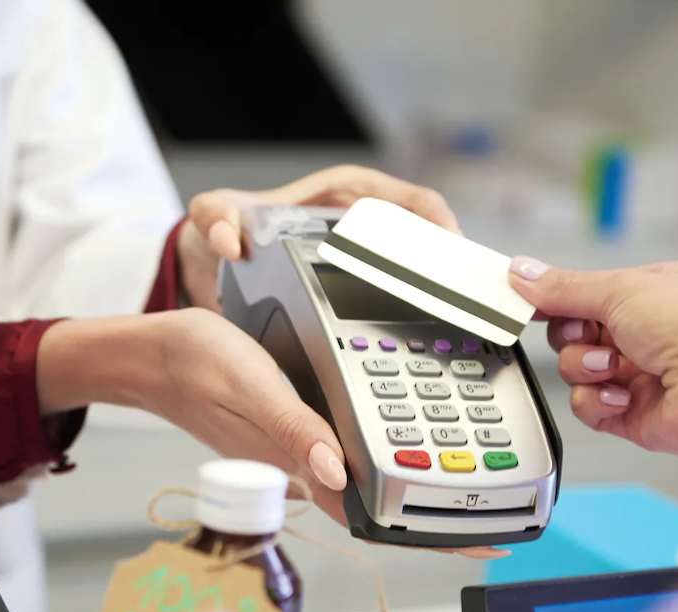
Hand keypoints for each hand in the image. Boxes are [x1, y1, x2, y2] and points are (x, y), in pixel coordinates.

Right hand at [37, 309, 507, 558]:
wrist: (153, 355)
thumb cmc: (196, 366)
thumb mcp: (253, 387)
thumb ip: (295, 431)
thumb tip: (337, 472)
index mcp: (297, 466)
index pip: (369, 514)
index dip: (423, 532)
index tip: (476, 544)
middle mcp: (302, 466)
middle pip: (376, 504)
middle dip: (431, 516)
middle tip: (488, 520)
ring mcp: (297, 450)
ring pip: (363, 478)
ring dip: (409, 485)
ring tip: (460, 482)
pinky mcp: (291, 429)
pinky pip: (345, 448)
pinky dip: (380, 450)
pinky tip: (401, 436)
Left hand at [177, 165, 459, 309]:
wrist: (215, 265)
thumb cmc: (228, 228)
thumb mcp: (216, 217)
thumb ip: (214, 219)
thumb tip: (229, 240)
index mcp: (349, 194)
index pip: (413, 201)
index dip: (439, 222)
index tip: (451, 247)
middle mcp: (369, 226)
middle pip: (431, 245)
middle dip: (452, 271)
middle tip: (462, 302)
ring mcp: (371, 262)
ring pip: (424, 279)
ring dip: (442, 303)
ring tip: (458, 331)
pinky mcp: (363, 295)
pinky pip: (401, 307)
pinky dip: (417, 325)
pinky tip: (423, 351)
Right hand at [507, 258, 677, 455]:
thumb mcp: (620, 290)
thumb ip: (563, 288)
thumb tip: (523, 272)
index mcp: (649, 294)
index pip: (585, 294)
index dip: (556, 299)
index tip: (527, 303)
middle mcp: (645, 334)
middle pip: (573, 333)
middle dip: (573, 336)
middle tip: (589, 334)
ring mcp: (638, 375)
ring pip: (575, 371)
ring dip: (586, 368)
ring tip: (615, 367)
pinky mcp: (631, 414)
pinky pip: (588, 407)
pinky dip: (598, 401)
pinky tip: (622, 395)